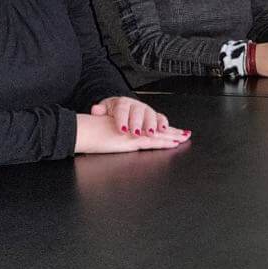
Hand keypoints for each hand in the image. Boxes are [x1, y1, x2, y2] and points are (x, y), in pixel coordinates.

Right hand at [75, 107, 189, 153]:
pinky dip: (164, 142)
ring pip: (157, 135)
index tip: (172, 130)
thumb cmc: (90, 133)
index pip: (148, 126)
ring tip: (184, 138)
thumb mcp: (104, 133)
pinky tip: (173, 143)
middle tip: (185, 134)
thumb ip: (113, 134)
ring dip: (172, 137)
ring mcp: (134, 134)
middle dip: (172, 132)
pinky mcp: (132, 140)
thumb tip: (119, 136)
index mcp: (128, 125)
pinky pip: (152, 141)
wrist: (82, 130)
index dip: (161, 128)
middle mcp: (133, 128)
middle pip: (156, 130)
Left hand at [90, 96, 172, 136]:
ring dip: (153, 124)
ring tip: (152, 132)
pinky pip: (161, 118)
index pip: (122, 109)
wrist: (122, 108)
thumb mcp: (104, 110)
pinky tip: (166, 129)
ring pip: (151, 115)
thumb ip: (100, 111)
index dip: (122, 119)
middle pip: (138, 112)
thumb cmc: (113, 112)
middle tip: (136, 132)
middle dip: (138, 123)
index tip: (121, 129)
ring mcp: (146, 111)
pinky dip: (164, 124)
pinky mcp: (154, 117)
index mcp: (122, 103)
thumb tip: (96, 110)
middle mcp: (136, 105)